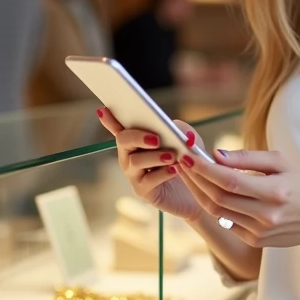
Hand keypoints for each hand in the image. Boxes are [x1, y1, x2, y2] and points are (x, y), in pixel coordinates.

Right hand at [96, 108, 203, 222]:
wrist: (197, 190)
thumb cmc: (188, 161)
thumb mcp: (188, 140)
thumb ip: (179, 129)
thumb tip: (171, 126)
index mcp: (138, 140)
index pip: (120, 127)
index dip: (110, 119)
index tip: (103, 109)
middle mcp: (130, 155)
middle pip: (123, 140)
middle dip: (138, 136)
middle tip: (157, 139)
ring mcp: (134, 174)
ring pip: (135, 161)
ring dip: (155, 156)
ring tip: (172, 156)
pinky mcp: (142, 190)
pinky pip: (148, 180)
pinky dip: (163, 173)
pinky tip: (175, 170)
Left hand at [176, 148, 299, 248]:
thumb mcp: (282, 162)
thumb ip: (248, 158)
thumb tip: (216, 155)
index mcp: (274, 192)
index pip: (229, 181)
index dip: (204, 169)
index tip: (188, 156)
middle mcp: (265, 215)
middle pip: (218, 197)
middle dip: (195, 179)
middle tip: (182, 163)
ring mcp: (259, 232)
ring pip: (218, 212)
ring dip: (200, 192)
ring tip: (190, 175)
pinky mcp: (256, 241)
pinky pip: (227, 222)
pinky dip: (215, 206)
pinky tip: (207, 191)